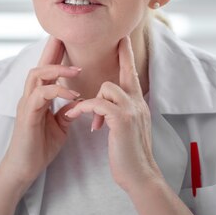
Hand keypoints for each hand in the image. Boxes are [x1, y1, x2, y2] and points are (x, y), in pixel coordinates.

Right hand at [0, 36, 80, 187]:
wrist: (23, 170)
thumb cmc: (39, 148)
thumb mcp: (59, 126)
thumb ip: (66, 111)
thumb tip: (78, 101)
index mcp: (38, 97)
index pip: (47, 70)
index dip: (56, 53)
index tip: (67, 38)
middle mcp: (30, 96)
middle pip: (39, 65)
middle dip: (53, 50)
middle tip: (68, 38)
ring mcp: (26, 104)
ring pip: (36, 75)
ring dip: (57, 70)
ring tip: (77, 70)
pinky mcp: (27, 115)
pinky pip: (41, 95)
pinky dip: (57, 91)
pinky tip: (72, 95)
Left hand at [65, 36, 162, 192]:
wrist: (140, 176)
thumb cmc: (129, 156)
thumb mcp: (126, 129)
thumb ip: (119, 113)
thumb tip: (107, 107)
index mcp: (138, 103)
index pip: (133, 73)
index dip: (127, 54)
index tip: (123, 38)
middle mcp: (138, 102)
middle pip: (121, 76)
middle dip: (110, 72)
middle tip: (99, 69)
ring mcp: (132, 109)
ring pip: (107, 87)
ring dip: (90, 100)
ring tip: (80, 116)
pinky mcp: (122, 119)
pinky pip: (98, 102)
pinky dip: (84, 108)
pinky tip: (75, 118)